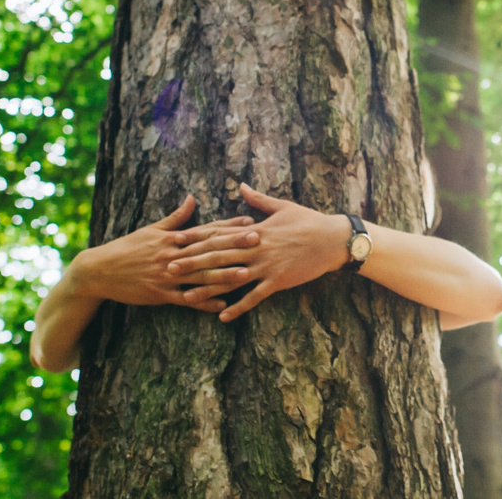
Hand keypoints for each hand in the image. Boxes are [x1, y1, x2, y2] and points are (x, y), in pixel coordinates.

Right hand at [71, 195, 259, 311]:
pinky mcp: (160, 294)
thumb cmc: (127, 248)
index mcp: (172, 238)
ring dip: (225, 274)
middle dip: (235, 245)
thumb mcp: (151, 229)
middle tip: (258, 241)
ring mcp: (167, 275)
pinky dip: (204, 301)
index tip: (250, 221)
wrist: (100, 270)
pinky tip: (222, 303)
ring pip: (201, 275)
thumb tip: (192, 198)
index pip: (206, 230)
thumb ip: (175, 217)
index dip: (229, 226)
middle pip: (208, 249)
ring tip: (247, 273)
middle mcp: (172, 255)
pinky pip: (186, 299)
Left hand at [169, 184, 347, 321]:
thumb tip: (240, 185)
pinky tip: (222, 316)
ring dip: (208, 289)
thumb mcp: (282, 206)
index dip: (195, 237)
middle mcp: (256, 248)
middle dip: (191, 262)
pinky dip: (238, 307)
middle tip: (168, 268)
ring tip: (186, 297)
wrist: (333, 239)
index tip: (175, 240)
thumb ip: (257, 199)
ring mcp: (266, 265)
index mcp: (254, 229)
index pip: (218, 233)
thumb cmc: (309, 221)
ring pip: (231, 279)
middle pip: (217, 256)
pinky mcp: (278, 281)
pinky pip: (254, 297)